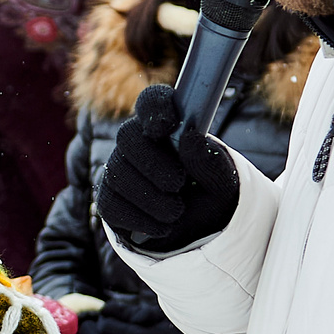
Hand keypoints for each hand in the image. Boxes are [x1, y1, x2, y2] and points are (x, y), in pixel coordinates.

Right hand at [96, 84, 239, 255]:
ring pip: (118, 174)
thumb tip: (191, 138)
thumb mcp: (223, 182)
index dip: (154, 107)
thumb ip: (210, 161)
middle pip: (127, 136)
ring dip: (151, 199)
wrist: (198, 231)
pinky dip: (140, 219)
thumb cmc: (211, 195)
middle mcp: (138, 143)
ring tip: (176, 212)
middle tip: (177, 183)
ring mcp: (119, 169)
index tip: (167, 124)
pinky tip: (162, 226)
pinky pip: (111, 204)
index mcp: (168, 128)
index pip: (151, 101)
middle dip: (152, 163)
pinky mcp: (109, 199)